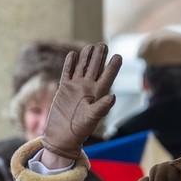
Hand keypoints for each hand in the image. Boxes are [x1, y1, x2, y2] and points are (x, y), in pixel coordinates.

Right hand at [42, 43, 121, 160]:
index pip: (107, 77)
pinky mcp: (64, 89)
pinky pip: (67, 73)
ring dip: (86, 57)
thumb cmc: (79, 130)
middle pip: (95, 69)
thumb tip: (113, 96)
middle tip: (103, 44)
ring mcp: (76, 88)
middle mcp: (88, 89)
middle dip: (99, 57)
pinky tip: (73, 54)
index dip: (113, 67)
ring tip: (91, 45)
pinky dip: (70, 64)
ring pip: (82, 68)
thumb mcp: (92, 118)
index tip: (118, 56)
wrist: (62, 135)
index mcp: (97, 95)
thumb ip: (102, 107)